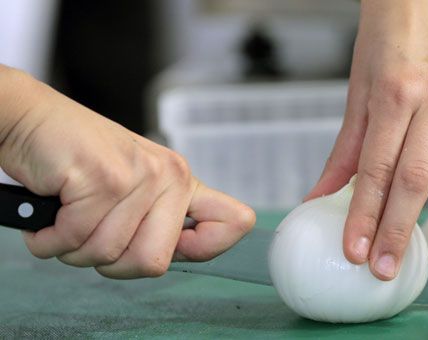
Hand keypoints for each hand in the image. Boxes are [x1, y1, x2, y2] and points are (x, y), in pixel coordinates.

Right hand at [0, 66, 255, 278]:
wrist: (30, 121)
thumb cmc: (78, 161)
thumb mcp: (133, 189)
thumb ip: (164, 220)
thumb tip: (196, 249)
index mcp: (181, 182)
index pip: (233, 222)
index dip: (211, 247)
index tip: (175, 246)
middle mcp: (169, 176)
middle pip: (153, 263)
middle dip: (111, 261)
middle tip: (91, 229)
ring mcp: (138, 177)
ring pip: (107, 255)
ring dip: (73, 247)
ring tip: (68, 214)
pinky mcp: (103, 179)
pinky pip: (72, 240)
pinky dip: (48, 239)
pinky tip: (49, 211)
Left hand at [306, 0, 427, 279]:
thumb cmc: (386, 40)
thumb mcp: (359, 90)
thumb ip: (346, 148)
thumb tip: (320, 197)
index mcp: (392, 94)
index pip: (375, 169)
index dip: (364, 215)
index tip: (355, 252)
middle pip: (415, 176)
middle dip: (399, 228)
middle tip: (389, 269)